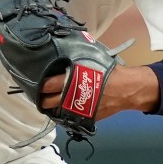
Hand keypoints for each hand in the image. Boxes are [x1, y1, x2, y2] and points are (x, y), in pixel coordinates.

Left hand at [40, 64, 159, 120]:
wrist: (126, 88)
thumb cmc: (107, 70)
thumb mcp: (91, 58)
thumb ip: (76, 56)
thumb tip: (64, 46)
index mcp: (72, 80)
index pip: (48, 84)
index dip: (41, 84)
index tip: (37, 81)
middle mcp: (73, 96)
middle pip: (49, 102)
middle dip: (42, 98)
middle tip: (40, 93)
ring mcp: (79, 109)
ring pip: (57, 112)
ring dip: (52, 107)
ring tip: (48, 100)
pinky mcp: (86, 117)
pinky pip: (70, 116)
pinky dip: (65, 112)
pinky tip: (63, 106)